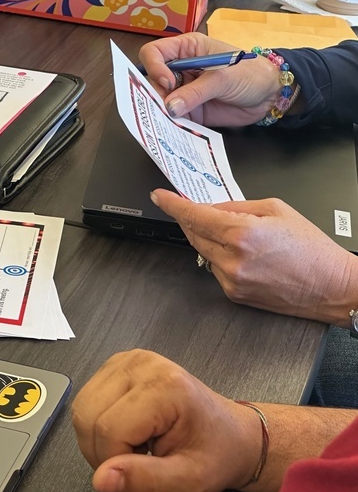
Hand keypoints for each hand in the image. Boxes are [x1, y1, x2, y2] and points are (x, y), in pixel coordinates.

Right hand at [72, 349, 260, 491]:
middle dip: (102, 450)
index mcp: (164, 386)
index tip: (141, 473)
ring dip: (98, 437)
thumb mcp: (189, 480)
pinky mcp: (116, 365)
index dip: (114, 463)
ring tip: (133, 446)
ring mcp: (126, 360)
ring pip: (81, 407)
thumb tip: (102, 478)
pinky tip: (126, 430)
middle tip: (135, 462)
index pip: (109, 430)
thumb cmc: (215, 453)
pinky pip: (86, 399)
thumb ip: (145, 481)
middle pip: (87, 416)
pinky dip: (98, 422)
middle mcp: (141, 364)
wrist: (230, 434)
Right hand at [138, 32, 282, 126]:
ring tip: (170, 121)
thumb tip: (170, 108)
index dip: (154, 67)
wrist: (270, 95)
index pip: (154, 53)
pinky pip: (172, 118)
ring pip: (159, 101)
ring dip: (161, 111)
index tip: (167, 83)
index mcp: (186, 50)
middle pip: (152, 80)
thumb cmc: (250, 74)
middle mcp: (180, 69)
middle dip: (156, 94)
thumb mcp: (223, 79)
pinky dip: (171, 124)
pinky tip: (175, 129)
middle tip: (167, 107)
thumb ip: (195, 92)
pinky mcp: (189, 111)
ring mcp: (183, 91)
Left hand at [150, 188, 357, 325]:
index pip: (194, 215)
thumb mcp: (275, 209)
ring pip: (202, 252)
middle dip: (190, 219)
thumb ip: (236, 206)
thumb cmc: (312, 249)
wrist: (333, 287)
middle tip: (194, 208)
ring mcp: (231, 279)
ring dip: (208, 238)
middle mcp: (232, 259)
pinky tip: (242, 254)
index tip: (159, 197)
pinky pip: (214, 268)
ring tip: (236, 233)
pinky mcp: (233, 294)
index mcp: (242, 233)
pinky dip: (219, 256)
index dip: (172, 204)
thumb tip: (210, 206)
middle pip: (193, 234)